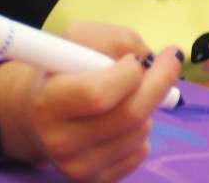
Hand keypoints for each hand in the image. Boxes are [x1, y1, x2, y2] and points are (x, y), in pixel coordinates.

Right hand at [17, 23, 180, 181]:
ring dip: (147, 106)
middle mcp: (59, 141)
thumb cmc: (64, 70)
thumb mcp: (77, 40)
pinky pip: (140, 153)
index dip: (128, 73)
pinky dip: (142, 131)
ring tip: (128, 95)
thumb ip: (114, 40)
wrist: (38, 115)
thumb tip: (150, 58)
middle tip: (169, 61)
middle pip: (130, 114)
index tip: (136, 59)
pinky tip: (123, 121)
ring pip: (140, 131)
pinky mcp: (95, 180)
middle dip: (159, 82)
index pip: (98, 94)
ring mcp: (77, 166)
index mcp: (48, 102)